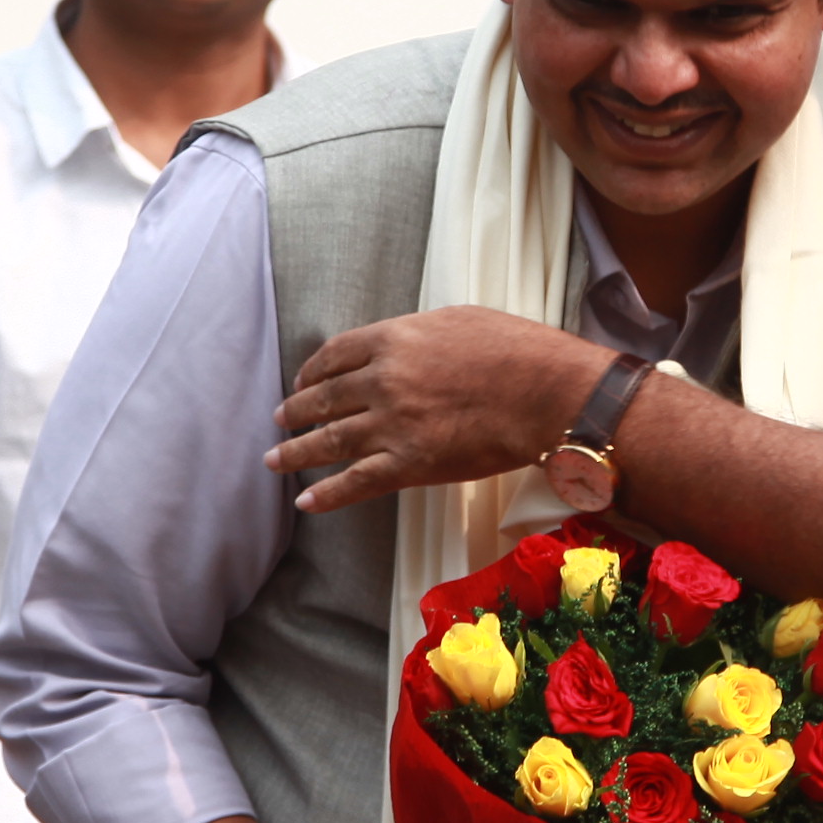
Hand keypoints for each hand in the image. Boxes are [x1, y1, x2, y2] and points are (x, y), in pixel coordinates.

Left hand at [267, 310, 607, 516]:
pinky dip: (328, 494)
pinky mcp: (411, 463)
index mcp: (394, 339)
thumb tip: (406, 344)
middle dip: (296, 410)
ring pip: (330, 440)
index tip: (302, 381)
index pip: (335, 354)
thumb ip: (421, 335)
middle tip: (280, 419)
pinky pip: (357, 482)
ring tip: (275, 459)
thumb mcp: (460, 320)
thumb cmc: (517, 351)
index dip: (312, 371)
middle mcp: (383, 380)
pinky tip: (306, 501)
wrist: (547, 392)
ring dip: (296, 452)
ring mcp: (393, 423)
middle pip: (324, 397)